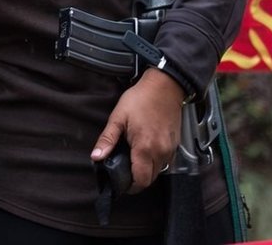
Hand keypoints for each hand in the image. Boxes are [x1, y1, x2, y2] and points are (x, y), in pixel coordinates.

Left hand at [90, 68, 185, 192]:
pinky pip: (166, 162)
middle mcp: (160, 152)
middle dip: (137, 180)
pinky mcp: (175, 144)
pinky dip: (155, 162)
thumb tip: (96, 156)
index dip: (130, 186)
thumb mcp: (118, 117)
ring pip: (158, 171)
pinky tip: (146, 151)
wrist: (165, 86)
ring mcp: (170, 149)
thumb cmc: (141, 99)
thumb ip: (108, 139)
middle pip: (150, 179)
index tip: (121, 183)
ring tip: (134, 159)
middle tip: (125, 172)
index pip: (140, 180)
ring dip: (147, 171)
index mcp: (145, 148)